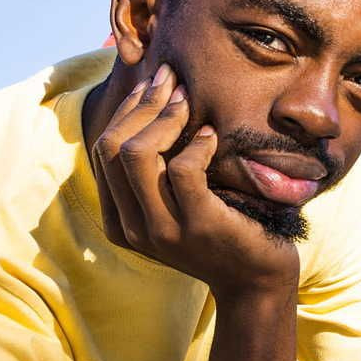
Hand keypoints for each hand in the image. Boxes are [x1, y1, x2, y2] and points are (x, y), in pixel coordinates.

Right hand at [90, 64, 300, 298]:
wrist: (257, 282)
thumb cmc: (225, 231)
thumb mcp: (181, 202)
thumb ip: (161, 171)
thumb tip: (157, 103)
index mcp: (120, 219)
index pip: (103, 150)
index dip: (127, 109)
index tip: (154, 82)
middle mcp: (132, 227)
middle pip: (112, 146)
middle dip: (143, 103)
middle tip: (173, 78)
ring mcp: (162, 230)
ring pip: (137, 155)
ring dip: (165, 117)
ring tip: (190, 101)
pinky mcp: (198, 225)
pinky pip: (183, 170)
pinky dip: (197, 144)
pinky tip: (213, 136)